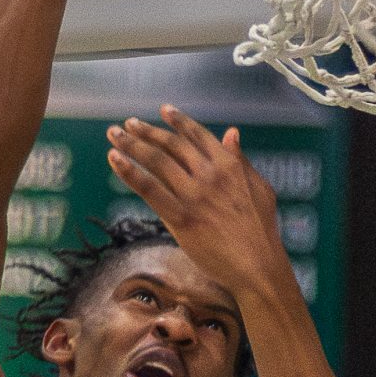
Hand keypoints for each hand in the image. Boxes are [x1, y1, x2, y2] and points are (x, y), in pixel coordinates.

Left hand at [105, 106, 288, 302]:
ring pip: (156, 161)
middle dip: (146, 131)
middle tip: (128, 124)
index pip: (198, 135)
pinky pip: (149, 189)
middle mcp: (210, 174)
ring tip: (114, 136)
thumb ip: (241, 160)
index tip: (163, 110)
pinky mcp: (180, 217)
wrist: (257, 266)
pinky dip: (129, 172)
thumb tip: (231, 133)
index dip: (178, 121)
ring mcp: (194, 195)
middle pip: (172, 145)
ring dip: (132, 145)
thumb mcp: (260, 188)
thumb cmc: (261, 230)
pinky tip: (115, 159)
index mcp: (230, 165)